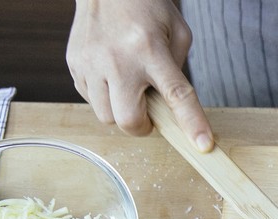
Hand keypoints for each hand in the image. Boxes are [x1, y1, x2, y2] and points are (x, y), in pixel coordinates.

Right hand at [67, 0, 213, 150]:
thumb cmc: (147, 10)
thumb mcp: (177, 33)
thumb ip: (178, 72)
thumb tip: (171, 109)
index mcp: (151, 50)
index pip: (176, 95)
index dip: (191, 123)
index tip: (202, 146)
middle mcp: (118, 59)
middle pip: (129, 120)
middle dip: (143, 126)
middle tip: (150, 113)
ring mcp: (91, 63)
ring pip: (106, 117)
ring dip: (121, 112)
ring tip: (129, 88)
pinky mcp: (74, 64)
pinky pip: (90, 100)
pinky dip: (104, 98)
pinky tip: (112, 77)